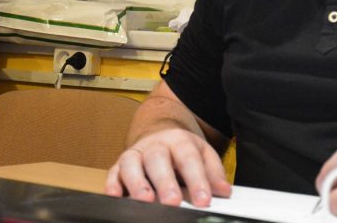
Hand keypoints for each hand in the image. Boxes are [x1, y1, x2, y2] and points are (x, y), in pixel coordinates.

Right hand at [105, 127, 231, 207]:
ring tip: (146, 200)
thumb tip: (224, 191)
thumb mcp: (202, 154)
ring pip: (132, 163)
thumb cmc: (182, 151)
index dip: (196, 180)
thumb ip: (213, 173)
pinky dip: (112, 183)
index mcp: (179, 141)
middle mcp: (155, 145)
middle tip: (173, 202)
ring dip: (137, 182)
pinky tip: (115, 195)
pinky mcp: (119, 165)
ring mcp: (136, 154)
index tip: (203, 200)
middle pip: (158, 159)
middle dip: (165, 182)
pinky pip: (113, 172)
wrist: (159, 133)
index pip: (189, 159)